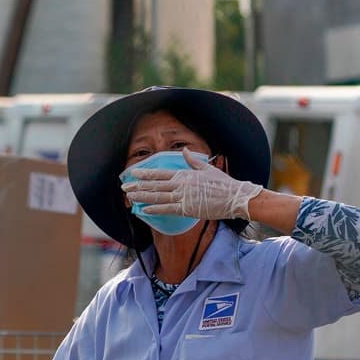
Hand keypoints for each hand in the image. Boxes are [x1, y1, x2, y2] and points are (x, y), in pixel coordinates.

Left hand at [122, 150, 262, 220]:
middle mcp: (181, 184)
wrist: (235, 197)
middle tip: (124, 187)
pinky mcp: (187, 208)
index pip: (160, 173)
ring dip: (142, 197)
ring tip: (129, 197)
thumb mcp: (207, 169)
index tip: (133, 173)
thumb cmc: (223, 184)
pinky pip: (167, 209)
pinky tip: (143, 209)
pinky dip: (154, 209)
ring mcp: (183, 196)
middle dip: (138, 186)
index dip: (145, 173)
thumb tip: (185, 150)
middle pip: (155, 185)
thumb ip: (193, 161)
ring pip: (157, 196)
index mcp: (185, 174)